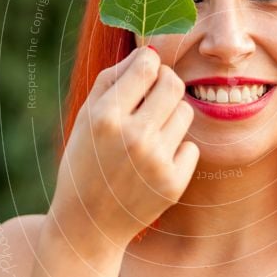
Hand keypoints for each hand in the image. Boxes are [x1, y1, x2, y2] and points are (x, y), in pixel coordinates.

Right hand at [47, 46, 198, 255]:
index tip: (146, 70)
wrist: (89, 224)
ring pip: (186, 112)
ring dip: (172, 115)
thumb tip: (148, 52)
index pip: (147, 66)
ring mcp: (156, 161)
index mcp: (106, 117)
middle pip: (173, 84)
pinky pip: (190, 145)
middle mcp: (133, 137)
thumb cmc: (86, 163)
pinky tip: (155, 162)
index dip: (149, 63)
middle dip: (166, 82)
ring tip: (151, 132)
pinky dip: (176, 149)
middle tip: (156, 93)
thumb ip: (113, 79)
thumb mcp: (86, 117)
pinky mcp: (174, 183)